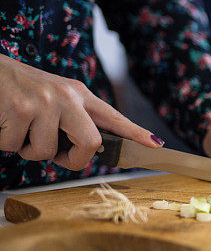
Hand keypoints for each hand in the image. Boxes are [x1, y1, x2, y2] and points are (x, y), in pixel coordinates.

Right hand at [0, 53, 162, 170]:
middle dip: (73, 159)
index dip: (135, 133)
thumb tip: (89, 150)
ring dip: (26, 149)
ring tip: (18, 126)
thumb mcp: (52, 98)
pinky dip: (4, 142)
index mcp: (78, 94)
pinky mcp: (19, 109)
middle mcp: (66, 96)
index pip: (113, 117)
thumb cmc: (17, 90)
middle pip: (90, 143)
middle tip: (56, 156)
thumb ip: (72, 120)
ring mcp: (44, 102)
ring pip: (44, 152)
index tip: (156, 145)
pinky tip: (2, 120)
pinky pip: (14, 147)